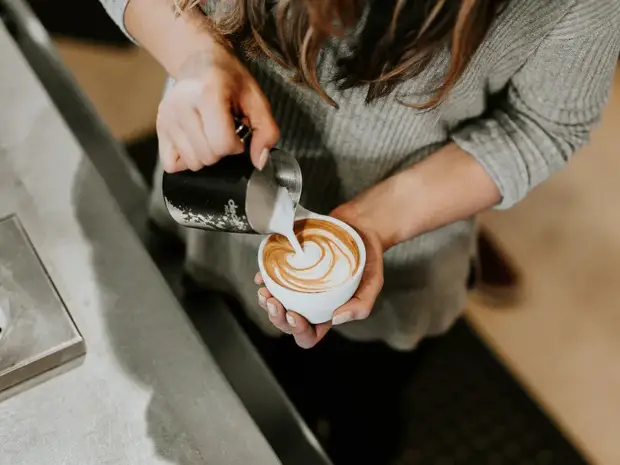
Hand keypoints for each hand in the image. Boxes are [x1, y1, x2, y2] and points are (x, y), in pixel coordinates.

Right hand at [157, 44, 278, 172]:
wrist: (199, 60)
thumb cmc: (230, 80)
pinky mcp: (159, 126)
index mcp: (208, 94)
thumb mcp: (256, 99)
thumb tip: (259, 162)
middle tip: (224, 132)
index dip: (236, 145)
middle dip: (221, 151)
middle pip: (207, 156)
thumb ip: (266, 131)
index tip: (238, 132)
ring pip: (191, 163)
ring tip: (209, 135)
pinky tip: (195, 143)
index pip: (222, 144)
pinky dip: (186, 160)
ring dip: (205, 156)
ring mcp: (166, 117)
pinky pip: (171, 164)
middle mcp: (181, 106)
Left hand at [255, 206, 385, 348]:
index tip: (294, 314)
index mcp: (327, 313)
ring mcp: (300, 286)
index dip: (298, 331)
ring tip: (265, 291)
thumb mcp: (374, 283)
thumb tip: (337, 319)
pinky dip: (264, 280)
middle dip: (276, 317)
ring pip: (277, 303)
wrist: (361, 227)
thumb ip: (361, 305)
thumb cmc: (368, 257)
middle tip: (273, 302)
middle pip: (287, 322)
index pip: (309, 335)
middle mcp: (311, 303)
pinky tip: (262, 276)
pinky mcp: (293, 268)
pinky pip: (273, 279)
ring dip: (266, 302)